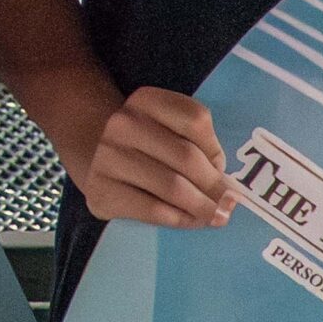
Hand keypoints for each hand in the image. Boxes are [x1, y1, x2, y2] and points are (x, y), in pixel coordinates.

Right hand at [80, 87, 232, 228]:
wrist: (94, 160)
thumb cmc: (146, 148)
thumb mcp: (168, 130)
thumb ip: (197, 147)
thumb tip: (226, 191)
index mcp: (145, 101)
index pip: (196, 120)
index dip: (216, 148)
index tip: (221, 167)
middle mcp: (122, 124)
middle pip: (187, 156)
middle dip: (215, 185)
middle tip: (228, 202)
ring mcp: (107, 157)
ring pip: (173, 186)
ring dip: (203, 206)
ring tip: (217, 216)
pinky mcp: (101, 190)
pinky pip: (154, 210)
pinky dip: (181, 219)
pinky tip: (191, 221)